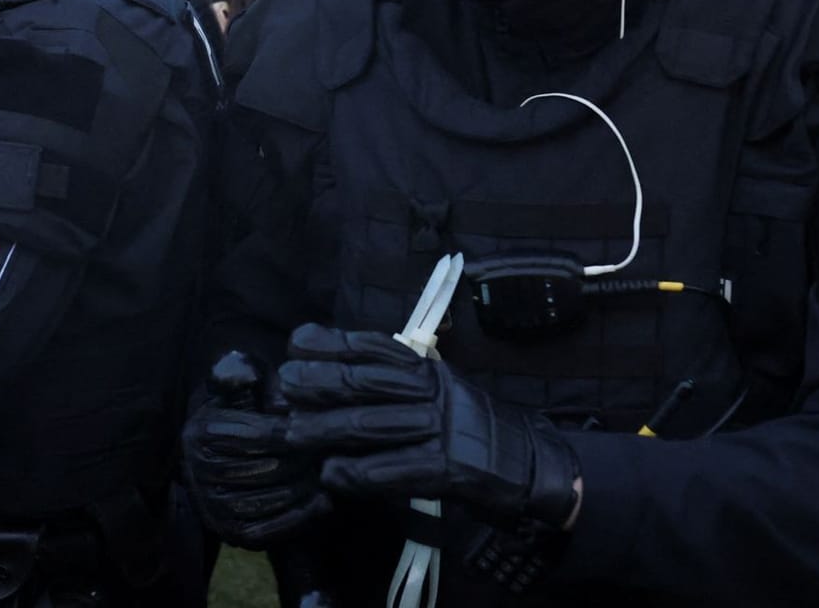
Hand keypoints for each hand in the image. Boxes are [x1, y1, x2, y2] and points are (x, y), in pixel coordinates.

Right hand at [183, 352, 331, 547]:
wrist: (216, 454)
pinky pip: (272, 529)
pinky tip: (324, 500)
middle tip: (332, 449)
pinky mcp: (230, 533)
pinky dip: (302, 516)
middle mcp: (200, 472)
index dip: (293, 431)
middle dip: (305, 459)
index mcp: (202, 432)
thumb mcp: (243, 385)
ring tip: (330, 470)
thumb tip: (269, 392)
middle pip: (269, 468)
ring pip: (274, 499)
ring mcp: (213, 507)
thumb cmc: (241, 410)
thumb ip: (251, 375)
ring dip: (308, 486)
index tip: (322, 424)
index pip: (256, 435)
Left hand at [277, 324, 581, 529]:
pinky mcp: (449, 470)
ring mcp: (442, 431)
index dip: (334, 342)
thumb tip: (335, 369)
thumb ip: (396, 382)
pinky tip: (333, 475)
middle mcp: (434, 394)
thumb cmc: (472, 431)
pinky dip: (360, 473)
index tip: (297, 342)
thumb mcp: (438, 393)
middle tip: (285, 385)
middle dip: (321, 380)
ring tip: (294, 433)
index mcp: (428, 372)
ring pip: (374, 424)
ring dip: (329, 428)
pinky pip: (396, 469)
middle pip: (368, 381)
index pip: (376, 348)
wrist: (532, 467)